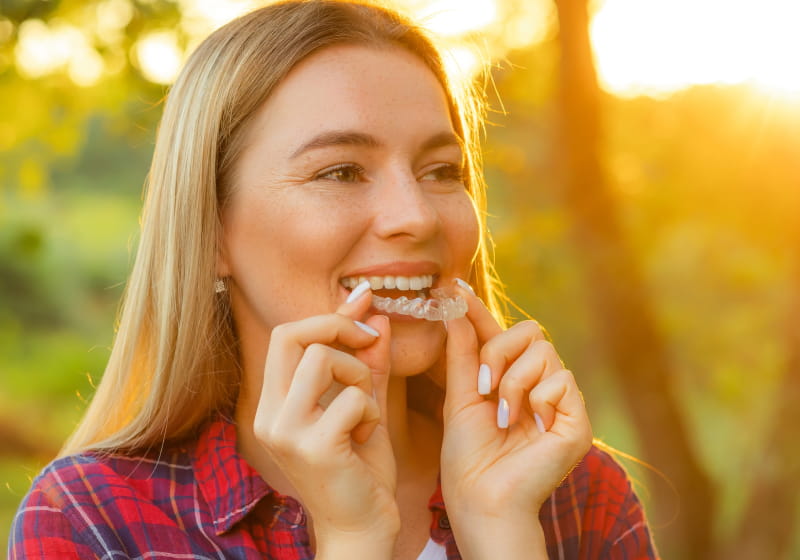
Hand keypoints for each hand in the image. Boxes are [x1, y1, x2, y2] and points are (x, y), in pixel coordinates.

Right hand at [252, 288, 398, 552]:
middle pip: (292, 335)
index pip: (285, 335)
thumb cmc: (360, 468)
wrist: (361, 527)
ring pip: (322, 359)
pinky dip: (371, 410)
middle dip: (339, 328)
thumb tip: (373, 310)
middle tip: (369, 342)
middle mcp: (270, 415)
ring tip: (366, 408)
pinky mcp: (312, 447)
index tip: (364, 308)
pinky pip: (351, 398)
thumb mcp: (363, 404)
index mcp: (275, 402)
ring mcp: (286, 431)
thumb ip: (366, 360)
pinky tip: (367, 435)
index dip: (328, 315)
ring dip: (358, 375)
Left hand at [440, 282, 591, 553]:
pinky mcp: (577, 419)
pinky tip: (529, 426)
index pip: (496, 332)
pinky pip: (562, 379)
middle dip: (499, 351)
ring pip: (544, 352)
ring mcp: (559, 401)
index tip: (452, 286)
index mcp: (507, 379)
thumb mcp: (459, 398)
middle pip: (530, 331)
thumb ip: (461, 354)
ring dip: (514, 381)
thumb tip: (456, 309)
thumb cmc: (468, 457)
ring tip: (503, 415)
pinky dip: (537, 398)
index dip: (478, 310)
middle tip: (483, 384)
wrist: (482, 498)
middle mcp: (537, 385)